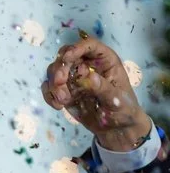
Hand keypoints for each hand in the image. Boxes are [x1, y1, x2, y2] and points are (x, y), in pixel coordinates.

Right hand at [42, 36, 150, 150]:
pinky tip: (58, 106)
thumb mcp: (117, 100)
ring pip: (54, 71)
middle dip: (59, 69)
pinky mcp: (64, 91)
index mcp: (104, 61)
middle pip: (65, 56)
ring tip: (64, 102)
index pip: (88, 46)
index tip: (66, 59)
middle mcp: (87, 65)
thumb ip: (103, 88)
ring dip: (54, 85)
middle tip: (59, 84)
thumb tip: (88, 77)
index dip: (76, 49)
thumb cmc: (123, 109)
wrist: (115, 127)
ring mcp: (73, 78)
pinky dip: (49, 95)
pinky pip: (49, 87)